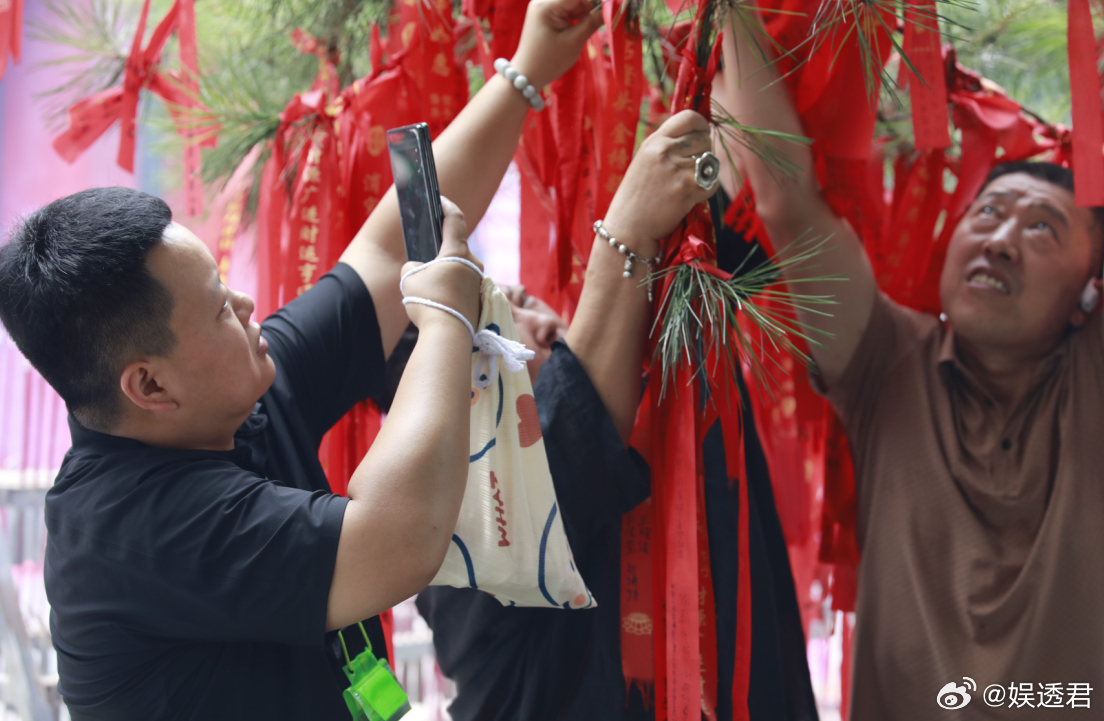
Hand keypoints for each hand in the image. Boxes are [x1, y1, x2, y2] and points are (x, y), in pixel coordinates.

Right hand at [401, 197, 483, 329]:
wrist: (448, 334)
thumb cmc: (428, 301)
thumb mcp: (409, 279)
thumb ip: (413, 268)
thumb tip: (421, 270)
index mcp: (457, 251)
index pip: (455, 219)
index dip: (446, 206)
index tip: (439, 200)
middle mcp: (473, 263)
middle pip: (456, 247)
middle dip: (441, 246)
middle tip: (427, 247)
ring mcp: (478, 282)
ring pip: (460, 268)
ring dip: (446, 269)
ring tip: (429, 278)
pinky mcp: (479, 298)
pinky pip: (463, 284)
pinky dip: (451, 285)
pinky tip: (438, 294)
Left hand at [510, 0, 604, 89]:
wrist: (528, 75)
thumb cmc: (549, 61)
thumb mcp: (573, 42)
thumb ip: (592, 22)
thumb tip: (611, 8)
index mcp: (545, 5)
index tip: (614, 4)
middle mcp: (543, 0)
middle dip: (593, 3)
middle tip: (610, 11)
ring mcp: (545, 6)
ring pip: (574, 1)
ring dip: (589, 7)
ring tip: (603, 17)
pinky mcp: (549, 13)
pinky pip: (569, 7)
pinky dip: (581, 12)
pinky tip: (593, 19)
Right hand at [602, 110, 716, 254]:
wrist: (628, 226)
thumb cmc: (635, 197)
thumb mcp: (645, 160)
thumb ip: (666, 146)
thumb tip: (695, 136)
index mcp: (655, 141)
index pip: (689, 117)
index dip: (701, 125)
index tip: (702, 135)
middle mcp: (666, 151)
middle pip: (704, 139)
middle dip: (704, 152)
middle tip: (693, 168)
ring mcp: (678, 169)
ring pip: (711, 159)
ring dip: (706, 171)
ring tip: (689, 183)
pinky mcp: (688, 188)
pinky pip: (713, 181)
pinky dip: (707, 190)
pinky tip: (691, 196)